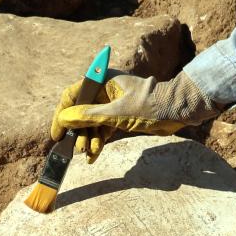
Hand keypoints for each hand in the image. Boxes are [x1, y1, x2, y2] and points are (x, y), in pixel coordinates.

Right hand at [50, 71, 223, 161]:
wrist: (178, 111)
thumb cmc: (150, 106)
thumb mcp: (116, 113)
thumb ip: (88, 116)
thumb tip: (64, 119)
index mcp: (101, 80)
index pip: (72, 95)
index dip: (62, 115)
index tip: (57, 133)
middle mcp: (104, 90)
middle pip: (80, 112)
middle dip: (77, 132)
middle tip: (75, 148)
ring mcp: (112, 104)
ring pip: (91, 123)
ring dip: (87, 139)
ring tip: (87, 154)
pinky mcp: (120, 116)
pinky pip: (103, 129)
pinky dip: (98, 141)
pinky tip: (93, 155)